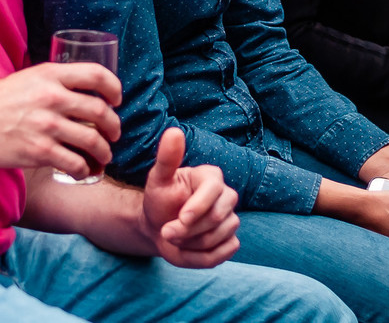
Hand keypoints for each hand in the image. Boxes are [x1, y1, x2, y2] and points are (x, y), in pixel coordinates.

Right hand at [0, 62, 121, 177]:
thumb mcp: (29, 78)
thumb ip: (54, 82)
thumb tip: (81, 92)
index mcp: (51, 75)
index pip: (97, 75)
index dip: (114, 88)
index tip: (116, 100)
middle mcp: (53, 97)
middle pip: (101, 111)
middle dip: (114, 126)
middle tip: (113, 134)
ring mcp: (47, 125)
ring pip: (93, 140)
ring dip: (104, 152)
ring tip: (103, 157)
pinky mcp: (39, 151)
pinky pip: (75, 163)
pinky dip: (84, 170)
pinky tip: (82, 171)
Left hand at [139, 128, 240, 267]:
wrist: (158, 227)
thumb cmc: (159, 200)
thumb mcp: (157, 179)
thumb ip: (167, 157)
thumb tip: (174, 131)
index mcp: (212, 177)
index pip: (214, 191)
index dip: (198, 207)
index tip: (181, 218)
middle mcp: (226, 196)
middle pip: (218, 217)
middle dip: (189, 230)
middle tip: (167, 231)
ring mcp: (231, 219)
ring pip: (219, 237)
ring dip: (191, 243)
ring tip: (176, 237)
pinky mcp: (231, 240)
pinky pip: (224, 252)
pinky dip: (202, 256)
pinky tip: (189, 247)